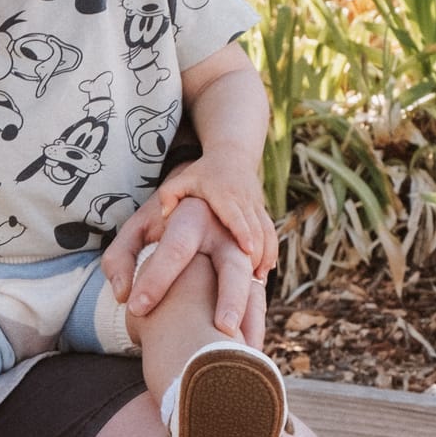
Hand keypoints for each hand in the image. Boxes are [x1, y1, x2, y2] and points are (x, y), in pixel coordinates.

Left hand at [101, 196, 268, 344]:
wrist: (212, 188)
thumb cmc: (165, 218)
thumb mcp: (138, 227)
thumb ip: (120, 257)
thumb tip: (123, 295)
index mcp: (193, 217)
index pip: (175, 249)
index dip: (156, 278)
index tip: (136, 309)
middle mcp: (226, 231)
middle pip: (232, 265)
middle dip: (230, 297)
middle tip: (221, 330)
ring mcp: (249, 247)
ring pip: (256, 282)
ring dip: (252, 316)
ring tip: (243, 350)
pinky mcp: (259, 263)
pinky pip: (263, 293)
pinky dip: (259, 319)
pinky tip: (250, 348)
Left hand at [151, 156, 276, 276]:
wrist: (233, 156)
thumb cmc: (202, 173)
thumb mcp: (182, 179)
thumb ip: (169, 195)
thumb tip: (165, 216)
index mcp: (224, 193)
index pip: (236, 215)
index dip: (243, 232)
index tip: (247, 250)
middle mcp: (244, 200)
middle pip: (255, 228)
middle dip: (256, 253)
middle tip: (252, 280)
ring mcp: (256, 206)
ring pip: (266, 232)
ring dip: (266, 256)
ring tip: (259, 280)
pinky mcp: (262, 212)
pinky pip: (270, 232)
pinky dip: (271, 251)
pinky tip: (265, 271)